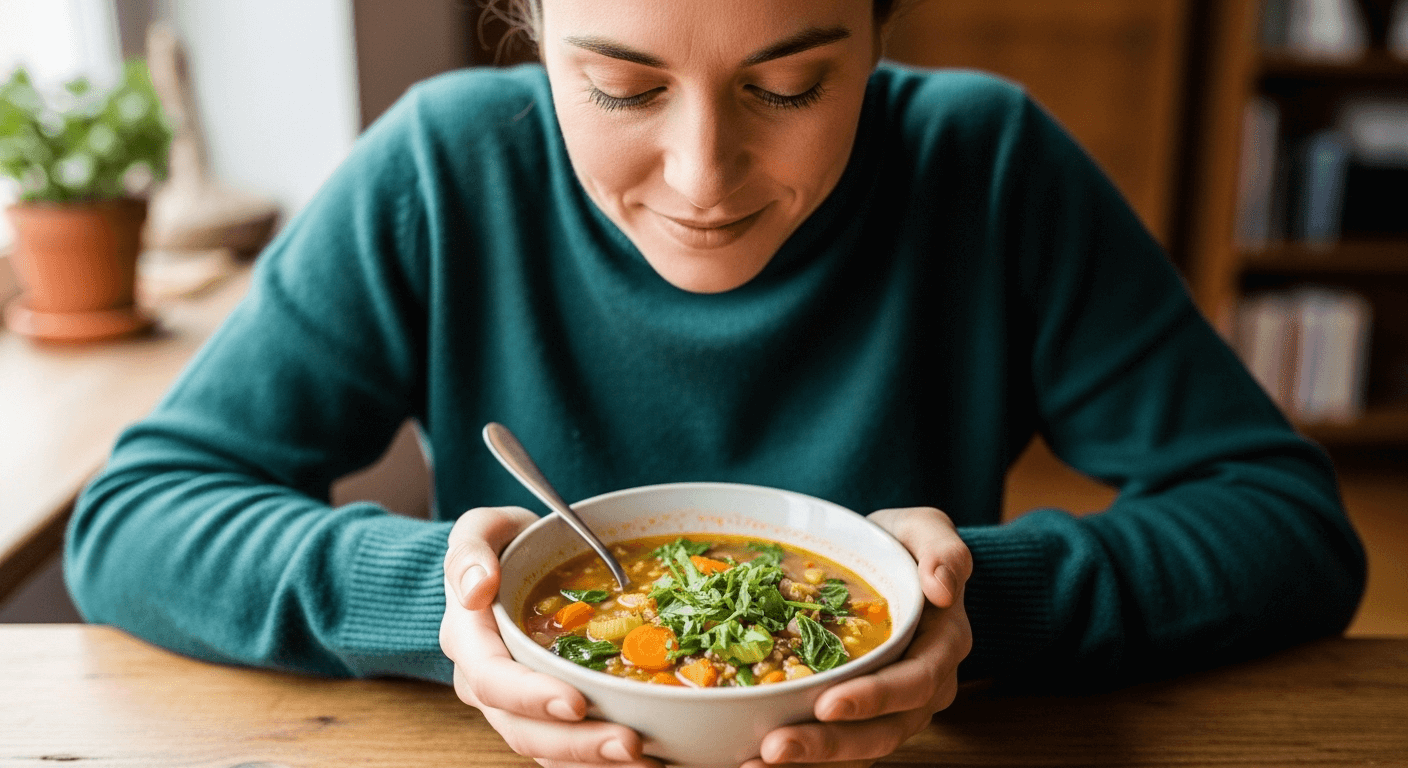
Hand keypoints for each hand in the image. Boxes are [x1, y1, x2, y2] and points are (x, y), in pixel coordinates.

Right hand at [440, 506, 662, 766]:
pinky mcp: (544, 715)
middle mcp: (487, 684)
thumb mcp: (483, 529)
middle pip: (524, 730)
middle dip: (576, 743)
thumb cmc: (503, 546)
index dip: (531, 696)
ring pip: (547, 749)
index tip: (575, 702)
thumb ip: (471, 550)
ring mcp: (515, 706)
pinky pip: (566, 750)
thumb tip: (476, 589)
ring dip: (592, 760)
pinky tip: (648, 760)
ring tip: (645, 760)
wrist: (511, 567)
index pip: (492, 679)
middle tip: (630, 743)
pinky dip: (598, 760)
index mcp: (468, 640)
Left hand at [744, 506, 972, 767]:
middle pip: (882, 730)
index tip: (826, 704)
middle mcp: (923, 687)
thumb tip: (942, 587)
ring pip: (858, 746)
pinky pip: (838, 743)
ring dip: (810, 758)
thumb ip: (943, 550)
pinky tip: (752, 756)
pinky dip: (803, 753)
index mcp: (942, 645)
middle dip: (829, 744)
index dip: (873, 697)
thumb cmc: (904, 545)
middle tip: (774, 747)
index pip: (914, 682)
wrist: (889, 561)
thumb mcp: (926, 530)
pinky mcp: (862, 714)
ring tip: (755, 762)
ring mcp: (894, 707)